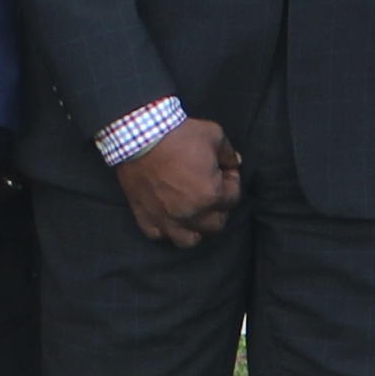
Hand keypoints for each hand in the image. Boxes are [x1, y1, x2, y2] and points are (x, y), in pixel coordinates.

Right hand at [120, 116, 242, 248]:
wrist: (139, 135)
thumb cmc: (178, 135)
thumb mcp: (213, 135)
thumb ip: (228, 154)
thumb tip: (235, 163)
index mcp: (210, 195)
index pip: (233, 198)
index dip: (233, 182)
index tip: (225, 171)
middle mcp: (190, 213)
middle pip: (215, 224)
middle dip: (219, 208)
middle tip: (212, 191)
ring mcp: (166, 219)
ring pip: (189, 240)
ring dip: (195, 228)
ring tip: (194, 213)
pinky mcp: (145, 217)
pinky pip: (158, 235)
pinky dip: (166, 229)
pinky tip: (169, 216)